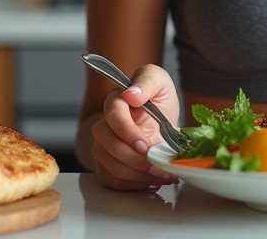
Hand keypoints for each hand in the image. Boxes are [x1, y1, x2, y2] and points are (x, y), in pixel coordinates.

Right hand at [90, 64, 182, 190]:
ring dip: (139, 176)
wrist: (160, 118)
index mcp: (115, 102)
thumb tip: (132, 94)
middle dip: (137, 161)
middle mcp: (104, 126)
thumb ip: (147, 81)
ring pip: (113, 167)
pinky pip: (115, 182)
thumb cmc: (157, 97)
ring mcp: (103, 148)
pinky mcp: (107, 166)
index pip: (113, 117)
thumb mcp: (159, 81)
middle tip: (161, 167)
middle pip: (110, 147)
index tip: (146, 145)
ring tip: (163, 175)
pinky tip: (153, 181)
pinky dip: (136, 185)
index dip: (128, 133)